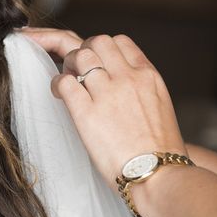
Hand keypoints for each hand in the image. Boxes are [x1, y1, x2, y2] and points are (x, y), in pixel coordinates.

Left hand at [22, 27, 185, 186]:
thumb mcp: (159, 107)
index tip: (95, 61)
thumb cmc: (160, 151)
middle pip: (98, 41)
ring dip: (67, 64)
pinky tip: (57, 94)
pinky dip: (57, 84)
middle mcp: (128, 78)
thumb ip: (139, 89)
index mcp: (148, 76)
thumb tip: (118, 84)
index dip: (103, 48)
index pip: (121, 42)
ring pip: (79, 56)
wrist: (160, 175)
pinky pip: (65, 82)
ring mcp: (108, 93)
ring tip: (66, 79)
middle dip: (83, 50)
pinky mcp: (87, 113)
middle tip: (75, 68)